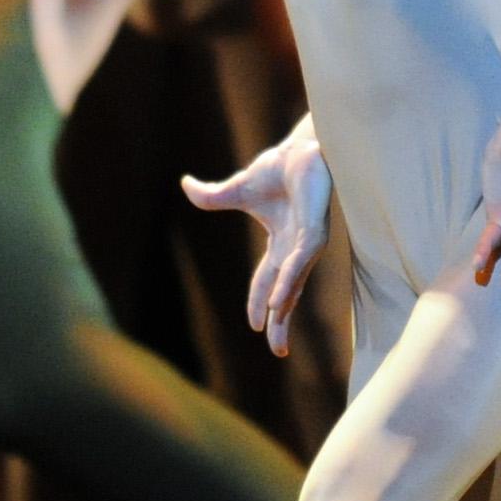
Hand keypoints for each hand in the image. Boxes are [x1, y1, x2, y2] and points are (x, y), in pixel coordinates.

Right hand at [183, 127, 331, 357]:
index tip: (254, 326)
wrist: (301, 149)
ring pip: (293, 283)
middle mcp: (295, 248)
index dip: (258, 302)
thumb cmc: (280, 168)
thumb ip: (213, 195)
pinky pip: (301, 263)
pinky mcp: (315, 232)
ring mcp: (307, 242)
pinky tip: (280, 301)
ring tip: (274, 332)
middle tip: (277, 351)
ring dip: (283, 307)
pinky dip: (289, 282)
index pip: (267, 280)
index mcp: (280, 243)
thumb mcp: (239, 189)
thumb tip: (185, 185)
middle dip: (279, 321)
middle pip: (285, 293)